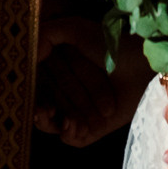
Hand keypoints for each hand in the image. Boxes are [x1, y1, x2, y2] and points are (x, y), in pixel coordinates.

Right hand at [34, 18, 148, 146]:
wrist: (139, 63)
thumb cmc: (107, 44)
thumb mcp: (74, 28)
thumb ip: (46, 33)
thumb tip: (29, 53)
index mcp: (50, 71)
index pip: (32, 89)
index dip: (28, 96)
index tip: (32, 98)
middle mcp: (59, 95)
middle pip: (44, 107)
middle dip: (50, 108)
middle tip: (51, 110)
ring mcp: (73, 114)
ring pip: (54, 125)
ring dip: (59, 123)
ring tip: (69, 121)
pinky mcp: (90, 130)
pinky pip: (72, 139)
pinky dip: (71, 135)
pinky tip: (76, 127)